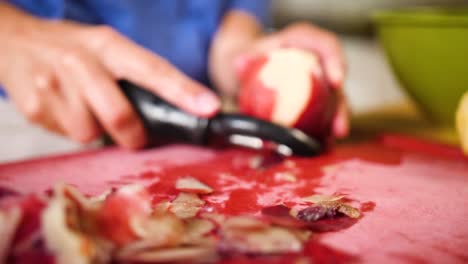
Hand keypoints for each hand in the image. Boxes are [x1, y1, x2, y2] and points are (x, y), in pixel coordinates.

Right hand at [0, 4, 219, 148]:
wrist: (13, 41)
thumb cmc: (72, 49)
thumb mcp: (107, 48)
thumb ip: (138, 75)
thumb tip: (175, 110)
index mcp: (108, 45)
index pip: (153, 70)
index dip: (183, 91)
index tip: (210, 108)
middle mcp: (81, 62)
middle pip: (120, 116)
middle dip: (132, 134)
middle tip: (132, 133)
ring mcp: (54, 84)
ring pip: (91, 133)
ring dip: (96, 128)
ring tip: (84, 105)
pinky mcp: (34, 106)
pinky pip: (67, 136)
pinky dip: (73, 128)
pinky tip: (65, 107)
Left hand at [235, 23, 348, 137]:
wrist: (249, 67)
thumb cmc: (252, 57)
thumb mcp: (244, 54)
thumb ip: (242, 59)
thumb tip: (240, 63)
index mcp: (301, 41)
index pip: (325, 44)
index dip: (335, 60)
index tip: (337, 82)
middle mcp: (316, 59)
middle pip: (335, 78)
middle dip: (340, 103)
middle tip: (339, 126)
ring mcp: (318, 80)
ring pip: (335, 99)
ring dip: (337, 119)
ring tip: (335, 137)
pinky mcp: (316, 98)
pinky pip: (325, 112)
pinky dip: (324, 128)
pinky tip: (323, 143)